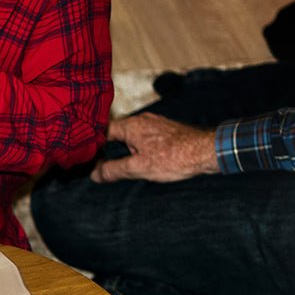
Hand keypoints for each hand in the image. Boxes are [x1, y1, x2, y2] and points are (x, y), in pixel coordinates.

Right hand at [91, 113, 220, 182]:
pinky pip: (144, 137)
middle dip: (107, 148)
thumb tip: (95, 175)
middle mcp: (142, 120)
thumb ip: (114, 170)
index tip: (87, 159)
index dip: (92, 145)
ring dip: (124, 149)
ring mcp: (156, 124)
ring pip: (131, 135)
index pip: (102, 130)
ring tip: (122, 165)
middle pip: (116, 132)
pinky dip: (138, 148)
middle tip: (101, 165)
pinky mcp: (166, 131)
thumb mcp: (139, 168)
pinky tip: (143, 160)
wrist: (208, 152)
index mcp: (132, 126)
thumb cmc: (175, 158)